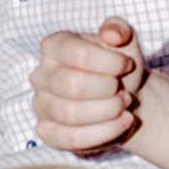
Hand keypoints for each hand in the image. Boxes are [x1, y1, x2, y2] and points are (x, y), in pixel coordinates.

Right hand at [28, 19, 144, 153]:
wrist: (125, 97)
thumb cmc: (119, 67)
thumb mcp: (125, 41)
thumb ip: (119, 30)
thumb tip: (111, 34)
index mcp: (54, 46)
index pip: (76, 53)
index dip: (108, 62)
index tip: (127, 65)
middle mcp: (41, 75)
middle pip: (71, 85)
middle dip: (107, 89)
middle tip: (125, 91)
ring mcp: (41, 106)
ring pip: (70, 114)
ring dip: (107, 111)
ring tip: (126, 106)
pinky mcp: (48, 133)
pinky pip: (71, 139)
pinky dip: (104, 132)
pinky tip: (124, 121)